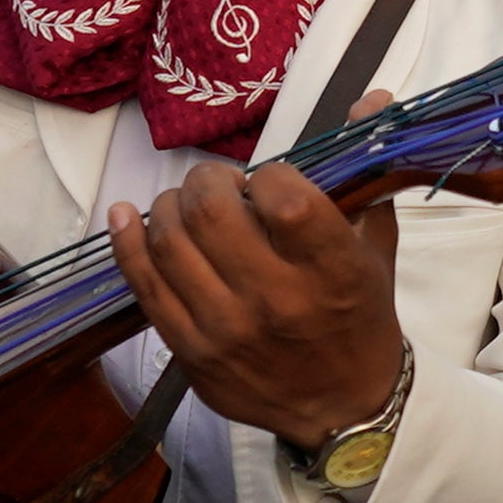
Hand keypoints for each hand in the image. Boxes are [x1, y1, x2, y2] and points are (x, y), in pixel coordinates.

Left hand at [110, 135, 412, 449]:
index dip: (269, 174)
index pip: (282, 197)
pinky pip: (144, 284)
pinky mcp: (190, 350)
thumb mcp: (375, 245)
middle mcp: (277, 300)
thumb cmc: (361, 316)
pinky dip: (127, 240)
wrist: (343, 406)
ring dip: (171, 205)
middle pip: (211, 210)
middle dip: (209, 180)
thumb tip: (373, 95)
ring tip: (189, 207)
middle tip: (220, 186)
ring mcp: (226, 328)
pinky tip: (127, 215)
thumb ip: (366, 169)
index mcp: (332, 271)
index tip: (271, 182)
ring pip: (169, 239)